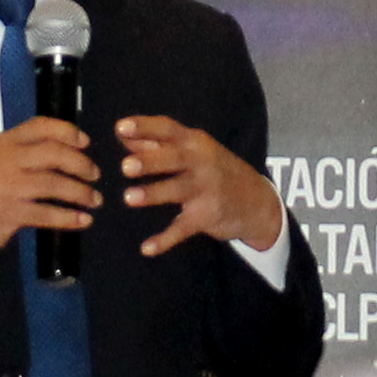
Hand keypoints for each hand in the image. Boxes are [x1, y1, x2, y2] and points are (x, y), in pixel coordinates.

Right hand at [0, 116, 97, 258]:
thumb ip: (21, 153)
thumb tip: (64, 151)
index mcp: (2, 143)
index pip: (41, 126)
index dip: (68, 132)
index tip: (86, 143)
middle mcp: (4, 159)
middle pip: (54, 153)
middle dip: (82, 164)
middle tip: (95, 175)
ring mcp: (6, 186)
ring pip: (55, 184)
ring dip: (81, 192)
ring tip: (94, 200)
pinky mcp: (9, 213)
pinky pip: (48, 213)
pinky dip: (70, 217)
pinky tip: (83, 220)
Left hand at [113, 115, 283, 255]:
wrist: (256, 201)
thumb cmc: (215, 170)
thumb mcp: (193, 151)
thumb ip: (157, 143)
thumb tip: (122, 135)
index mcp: (194, 142)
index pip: (168, 129)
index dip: (144, 127)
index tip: (120, 128)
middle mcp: (201, 162)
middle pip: (174, 158)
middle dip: (150, 161)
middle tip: (125, 166)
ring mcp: (206, 190)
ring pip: (178, 190)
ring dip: (154, 194)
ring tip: (129, 198)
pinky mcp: (207, 216)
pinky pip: (183, 228)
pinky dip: (166, 239)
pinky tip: (147, 248)